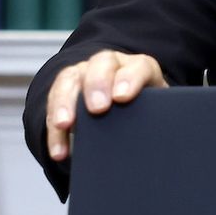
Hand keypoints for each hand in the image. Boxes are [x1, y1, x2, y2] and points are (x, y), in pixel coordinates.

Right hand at [44, 50, 167, 161]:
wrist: (129, 108)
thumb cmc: (147, 112)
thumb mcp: (156, 113)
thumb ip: (158, 120)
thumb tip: (161, 148)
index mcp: (139, 68)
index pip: (138, 67)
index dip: (130, 79)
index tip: (123, 98)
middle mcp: (111, 64)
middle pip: (101, 64)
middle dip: (97, 85)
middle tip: (97, 108)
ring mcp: (85, 73)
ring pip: (70, 79)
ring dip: (65, 102)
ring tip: (64, 125)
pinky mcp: (66, 88)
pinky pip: (54, 103)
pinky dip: (54, 128)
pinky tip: (59, 150)